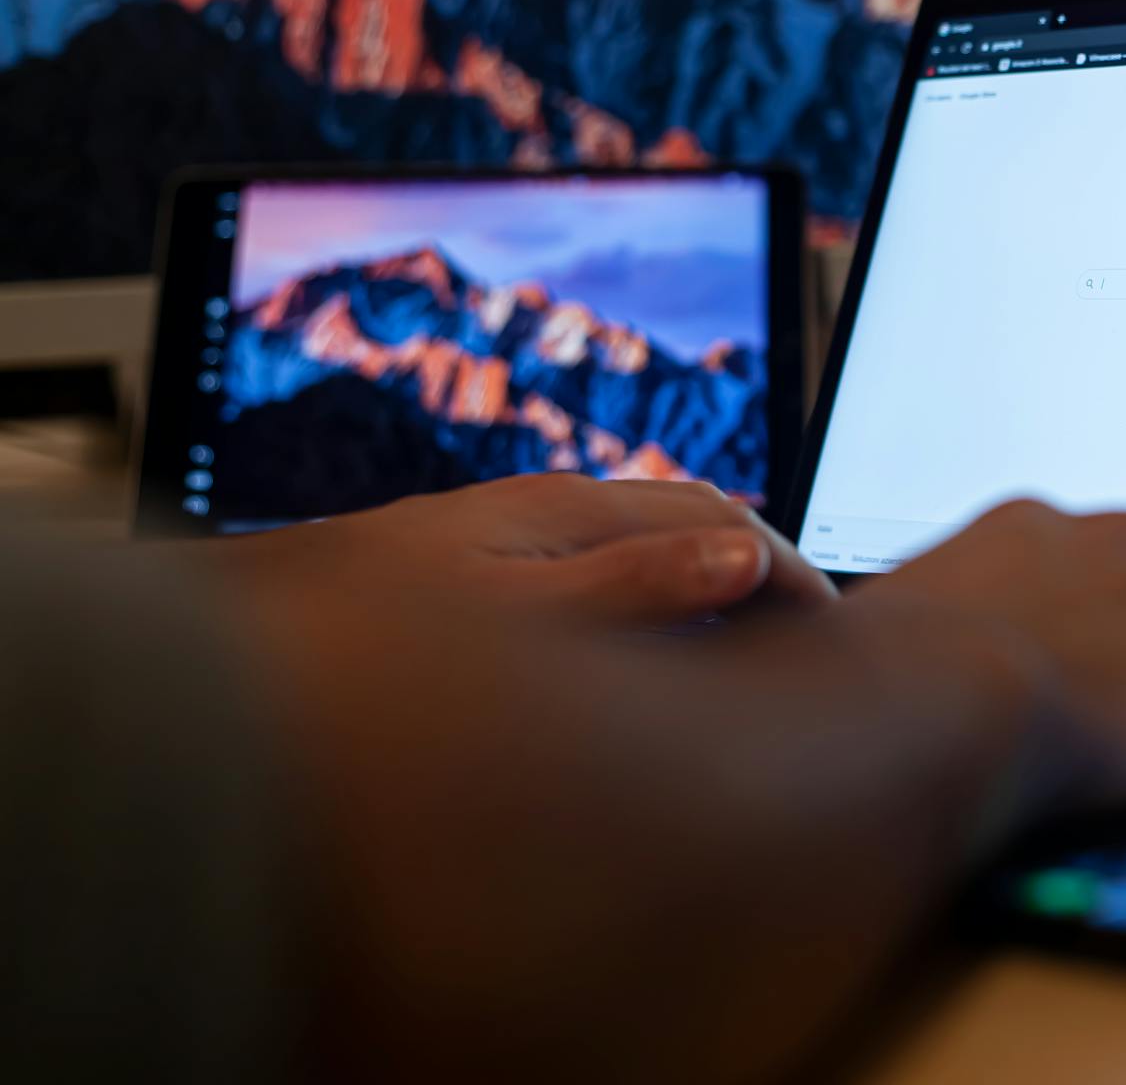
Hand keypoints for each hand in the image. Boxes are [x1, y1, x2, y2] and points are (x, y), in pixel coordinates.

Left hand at [201, 473, 835, 627]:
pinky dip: (650, 615)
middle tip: (803, 652)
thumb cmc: (371, 634)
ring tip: (740, 661)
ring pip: (646, 554)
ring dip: (704, 596)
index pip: (724, 521)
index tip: (832, 634)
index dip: (791, 573)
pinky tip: (638, 664)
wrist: (243, 642)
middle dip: (759, 576)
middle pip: (691, 526)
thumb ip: (632, 586)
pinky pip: (602, 583)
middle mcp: (547, 514)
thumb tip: (741, 561)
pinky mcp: (488, 577)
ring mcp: (517, 542)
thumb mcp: (519, 616)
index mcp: (570, 511)